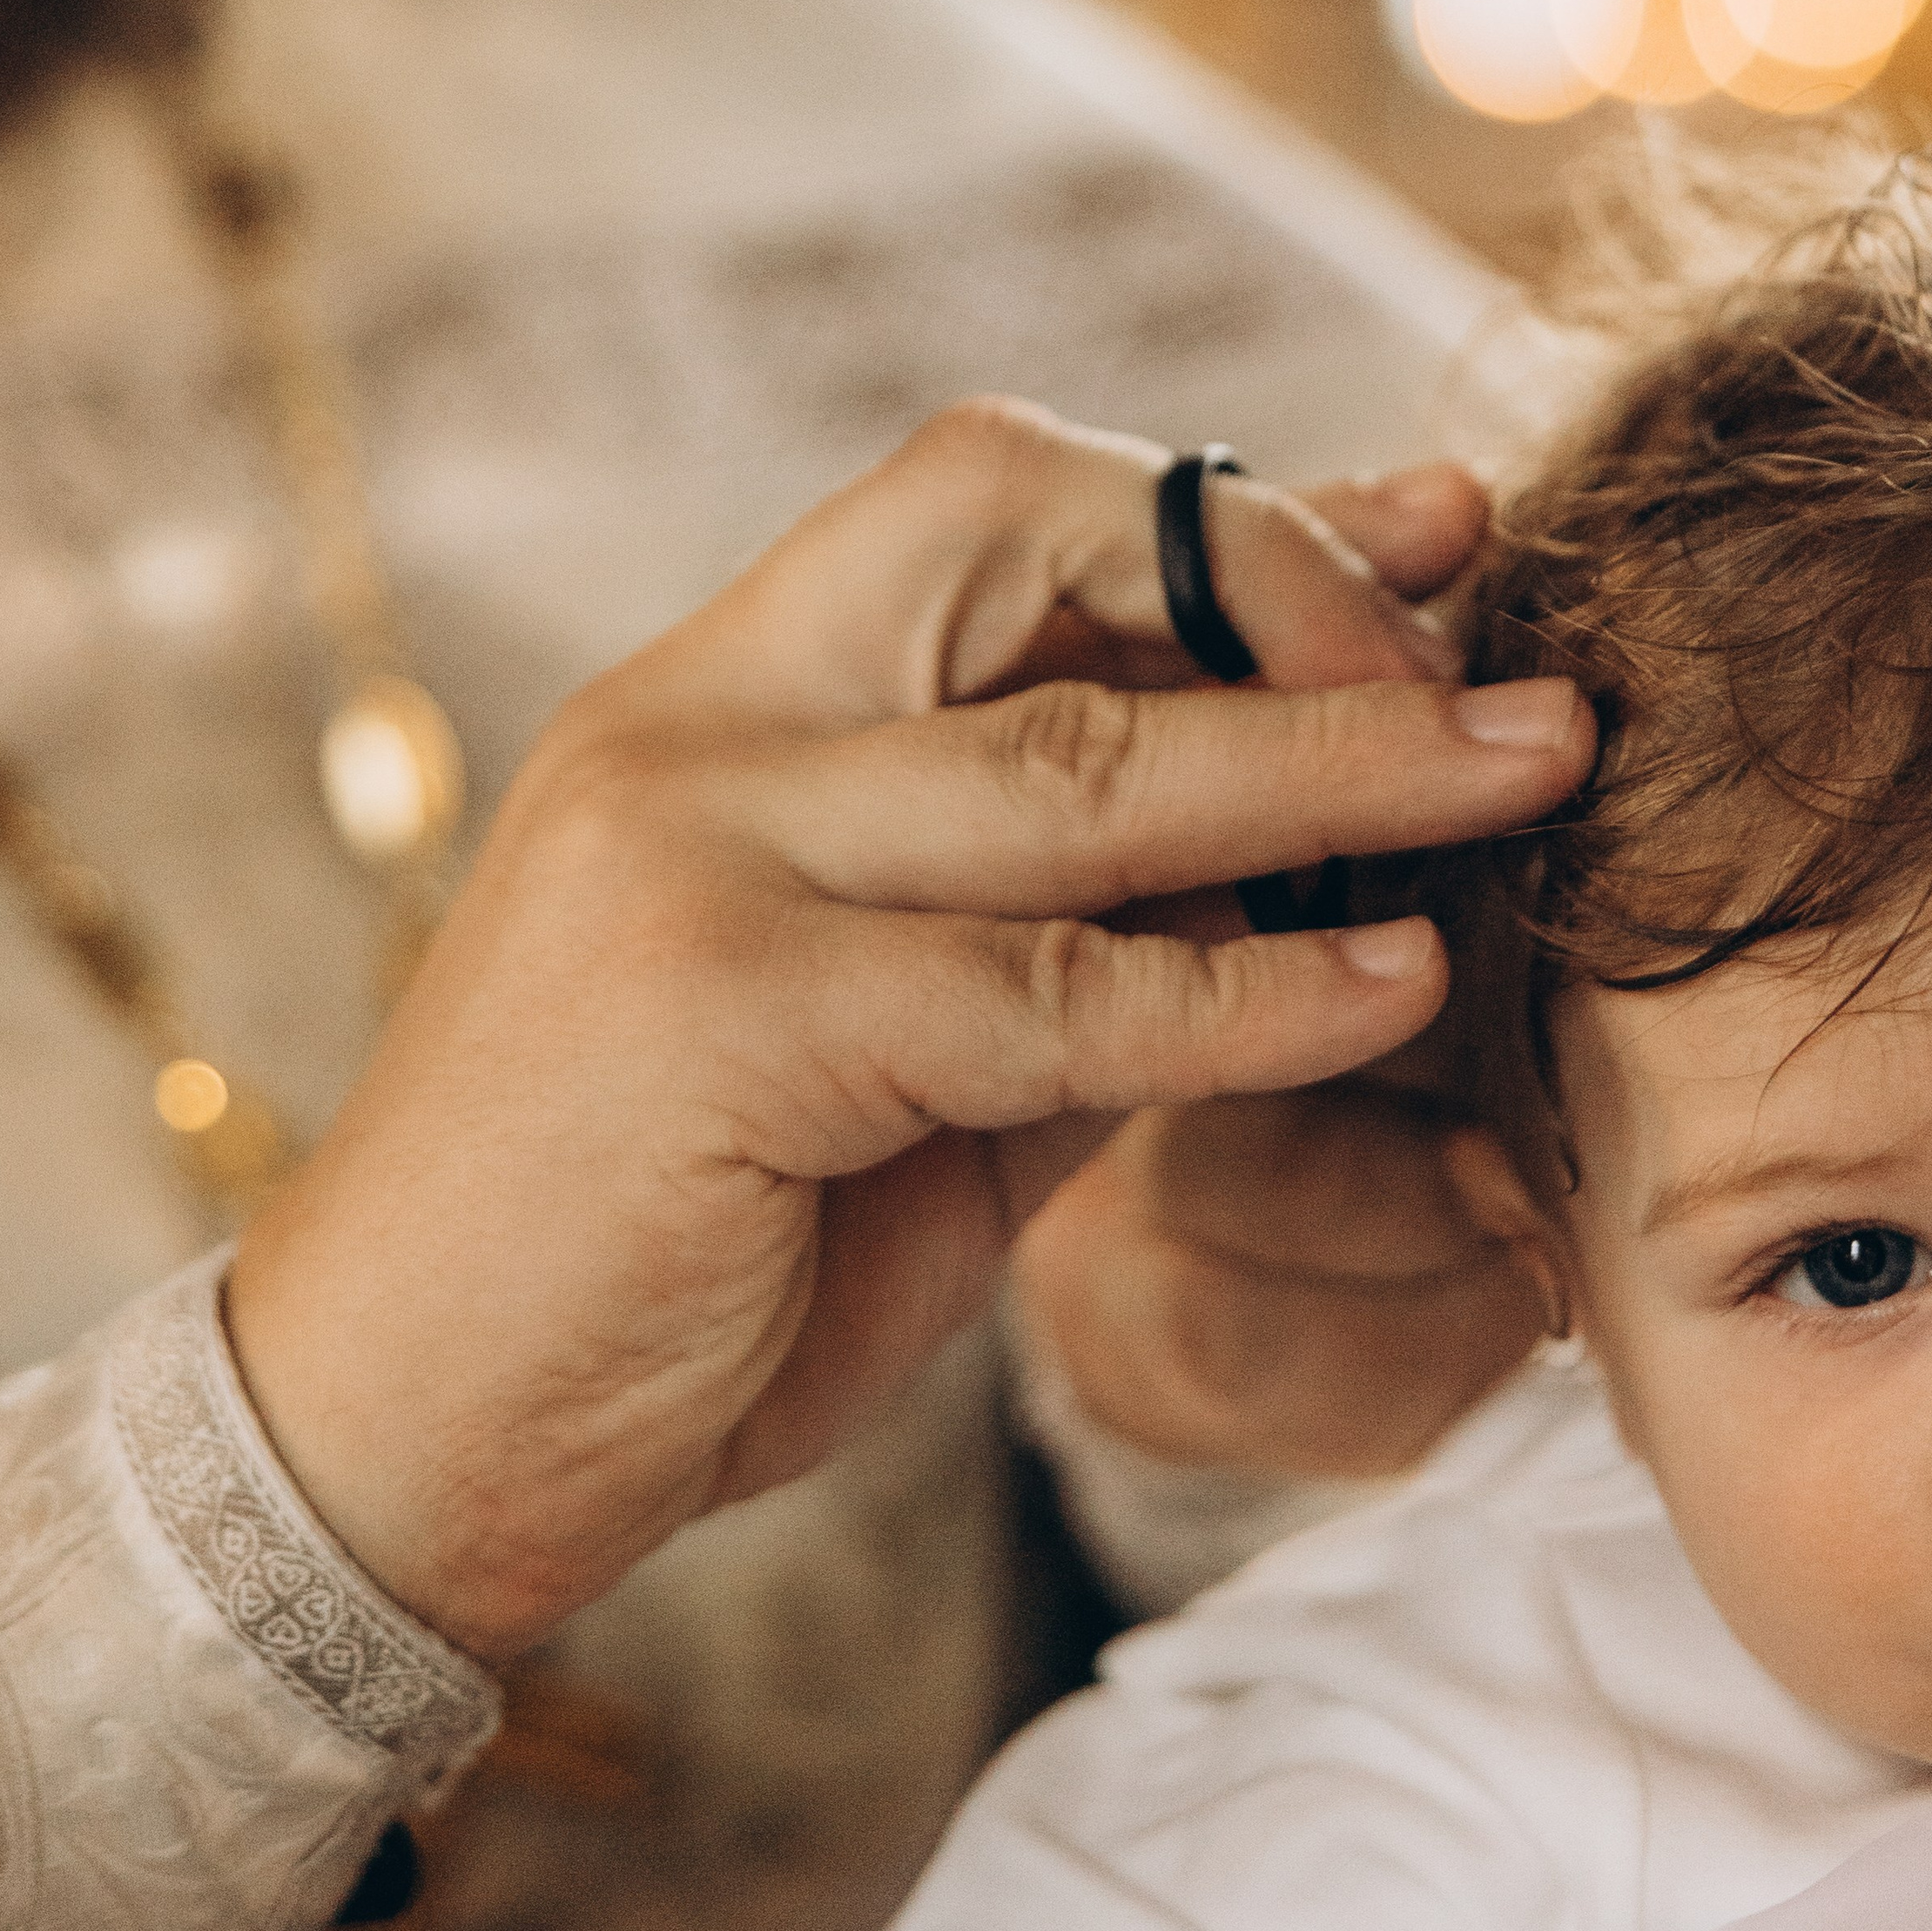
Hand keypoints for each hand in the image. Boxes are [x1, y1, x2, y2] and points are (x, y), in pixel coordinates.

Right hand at [226, 402, 1592, 1659]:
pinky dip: (1251, 988)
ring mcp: (694, 853)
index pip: (991, 496)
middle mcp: (696, 724)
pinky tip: (1395, 989)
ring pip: (1080, 757)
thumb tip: (1318, 842)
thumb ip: (1069, 920)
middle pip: (1027, 525)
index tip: (1425, 529)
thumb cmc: (663, 1233)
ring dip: (1346, 765)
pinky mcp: (726, 1014)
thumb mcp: (892, 1038)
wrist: (395, 1434)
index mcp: (722, 694)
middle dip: (1289, 580)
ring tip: (1537, 764)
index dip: (1226, 510)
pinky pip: (1053, 981)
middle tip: (1489, 667)